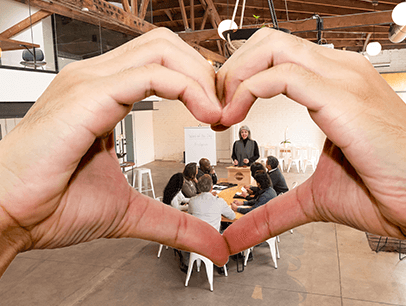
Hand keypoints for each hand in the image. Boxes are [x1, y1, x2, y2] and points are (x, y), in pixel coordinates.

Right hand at [0, 28, 227, 275]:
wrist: (7, 213)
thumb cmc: (51, 203)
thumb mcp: (129, 209)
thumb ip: (172, 221)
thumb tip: (209, 242)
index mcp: (105, 95)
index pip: (163, 64)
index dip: (198, 82)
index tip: (217, 114)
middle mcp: (98, 79)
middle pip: (167, 46)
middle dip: (205, 72)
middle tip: (223, 108)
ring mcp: (90, 82)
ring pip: (163, 50)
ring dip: (201, 77)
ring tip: (215, 113)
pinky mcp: (87, 95)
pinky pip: (150, 75)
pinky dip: (188, 88)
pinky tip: (204, 114)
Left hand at [218, 28, 405, 253]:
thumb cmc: (384, 191)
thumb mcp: (313, 198)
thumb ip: (273, 212)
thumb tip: (239, 233)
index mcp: (332, 85)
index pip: (273, 56)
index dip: (239, 77)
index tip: (221, 109)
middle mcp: (337, 73)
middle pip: (267, 42)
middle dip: (230, 71)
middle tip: (214, 106)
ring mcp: (342, 80)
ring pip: (271, 48)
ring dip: (234, 77)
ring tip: (221, 112)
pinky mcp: (343, 98)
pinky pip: (281, 75)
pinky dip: (247, 91)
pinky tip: (234, 117)